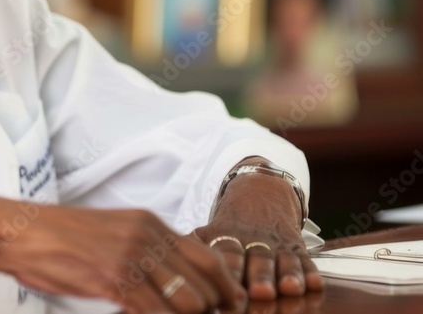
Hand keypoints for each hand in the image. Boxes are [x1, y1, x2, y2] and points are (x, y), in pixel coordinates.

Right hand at [0, 198, 245, 312]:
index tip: (227, 310)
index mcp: (149, 223)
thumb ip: (144, 250)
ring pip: (189, 302)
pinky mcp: (115, 277)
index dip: (225, 290)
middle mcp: (148, 235)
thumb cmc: (59, 238)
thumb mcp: (112, 234)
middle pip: (206, 284)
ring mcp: (133, 256)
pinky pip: (156, 312)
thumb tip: (172, 281)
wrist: (20, 231)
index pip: (209, 258)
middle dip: (209, 312)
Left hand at [193, 168, 323, 300]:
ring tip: (288, 289)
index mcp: (229, 237)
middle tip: (259, 292)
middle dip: (260, 277)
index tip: (226, 287)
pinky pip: (306, 259)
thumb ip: (196, 244)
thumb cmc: (231, 222)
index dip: (229, 270)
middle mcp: (254, 242)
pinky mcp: (297, 246)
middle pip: (258, 261)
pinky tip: (314, 283)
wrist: (262, 189)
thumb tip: (167, 254)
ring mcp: (278, 245)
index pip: (228, 254)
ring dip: (287, 276)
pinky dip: (310, 271)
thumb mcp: (212, 229)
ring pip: (284, 261)